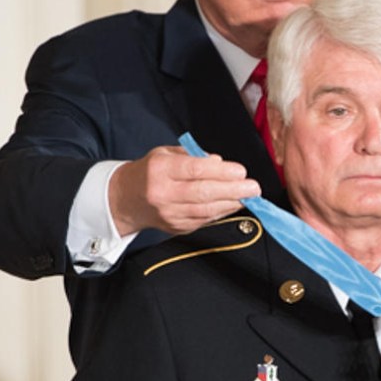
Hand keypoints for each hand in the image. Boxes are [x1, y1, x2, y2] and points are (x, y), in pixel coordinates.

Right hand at [109, 146, 260, 236]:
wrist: (126, 199)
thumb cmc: (150, 172)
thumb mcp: (165, 153)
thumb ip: (193, 156)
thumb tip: (219, 163)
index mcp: (160, 170)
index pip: (195, 170)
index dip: (221, 172)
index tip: (240, 171)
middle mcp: (163, 193)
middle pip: (203, 193)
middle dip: (233, 190)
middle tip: (253, 187)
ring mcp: (169, 213)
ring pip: (206, 210)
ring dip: (231, 203)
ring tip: (248, 196)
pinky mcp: (176, 227)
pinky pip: (204, 220)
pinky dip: (222, 212)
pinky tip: (233, 204)